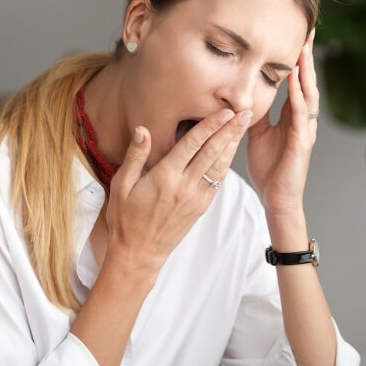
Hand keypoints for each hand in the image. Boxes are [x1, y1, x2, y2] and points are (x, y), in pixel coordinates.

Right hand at [104, 108, 249, 271]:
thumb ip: (135, 156)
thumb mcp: (121, 185)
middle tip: (245, 112)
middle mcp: (184, 186)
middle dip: (230, 131)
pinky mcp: (201, 207)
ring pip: (219, 166)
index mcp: (165, 177)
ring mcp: (196, 198)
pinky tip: (232, 151)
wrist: (139, 253)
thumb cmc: (126, 218)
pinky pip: (217, 181)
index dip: (210, 126)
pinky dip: (226, 163)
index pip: (193, 145)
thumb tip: (143, 130)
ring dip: (233, 144)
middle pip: (212, 152)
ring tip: (243, 126)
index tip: (225, 111)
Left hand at [247, 30, 318, 218]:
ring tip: (304, 48)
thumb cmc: (269, 168)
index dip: (297, 58)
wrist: (276, 198)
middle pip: (307, 81)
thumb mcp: (256, 133)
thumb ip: (253, 112)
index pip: (296, 81)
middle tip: (308, 30)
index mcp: (292, 115)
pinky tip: (296, 82)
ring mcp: (305, 130)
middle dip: (307, 56)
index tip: (296, 34)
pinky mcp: (302, 142)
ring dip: (306, 71)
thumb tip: (241, 93)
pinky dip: (299, 97)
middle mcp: (303, 119)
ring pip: (309, 94)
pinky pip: (301, 116)